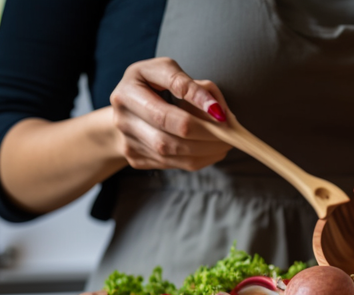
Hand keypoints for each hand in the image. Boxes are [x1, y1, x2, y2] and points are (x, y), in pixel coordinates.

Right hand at [109, 58, 232, 170]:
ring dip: (206, 151)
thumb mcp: (166, 71)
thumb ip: (191, 85)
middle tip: (230, 134)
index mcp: (127, 94)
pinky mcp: (137, 159)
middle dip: (205, 138)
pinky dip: (200, 158)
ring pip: (173, 156)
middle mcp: (123, 121)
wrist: (128, 107)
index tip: (222, 114)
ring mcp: (128, 144)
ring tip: (225, 141)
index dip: (195, 115)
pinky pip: (175, 164)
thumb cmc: (152, 84)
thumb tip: (217, 111)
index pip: (165, 111)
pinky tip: (212, 148)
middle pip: (168, 140)